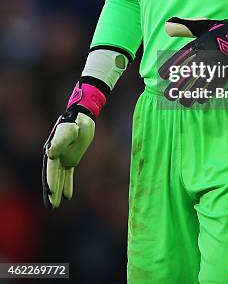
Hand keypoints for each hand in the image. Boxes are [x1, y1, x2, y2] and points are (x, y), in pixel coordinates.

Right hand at [42, 79, 108, 207]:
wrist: (82, 117)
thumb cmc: (75, 122)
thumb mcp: (69, 131)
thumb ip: (60, 141)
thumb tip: (50, 154)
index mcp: (52, 150)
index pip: (51, 169)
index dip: (51, 182)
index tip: (52, 193)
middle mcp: (55, 156)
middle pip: (52, 177)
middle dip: (51, 192)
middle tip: (51, 206)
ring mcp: (62, 158)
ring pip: (59, 178)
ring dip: (57, 191)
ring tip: (55, 206)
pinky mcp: (70, 158)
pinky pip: (67, 174)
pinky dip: (67, 184)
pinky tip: (68, 196)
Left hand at [159, 10, 227, 106]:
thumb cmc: (219, 30)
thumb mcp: (202, 26)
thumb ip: (184, 27)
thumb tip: (167, 27)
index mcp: (200, 43)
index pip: (182, 56)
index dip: (172, 66)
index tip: (162, 75)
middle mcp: (207, 54)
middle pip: (190, 72)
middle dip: (179, 85)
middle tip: (169, 95)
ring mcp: (218, 63)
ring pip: (203, 81)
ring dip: (192, 93)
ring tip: (183, 102)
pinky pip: (217, 84)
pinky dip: (208, 93)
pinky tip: (200, 101)